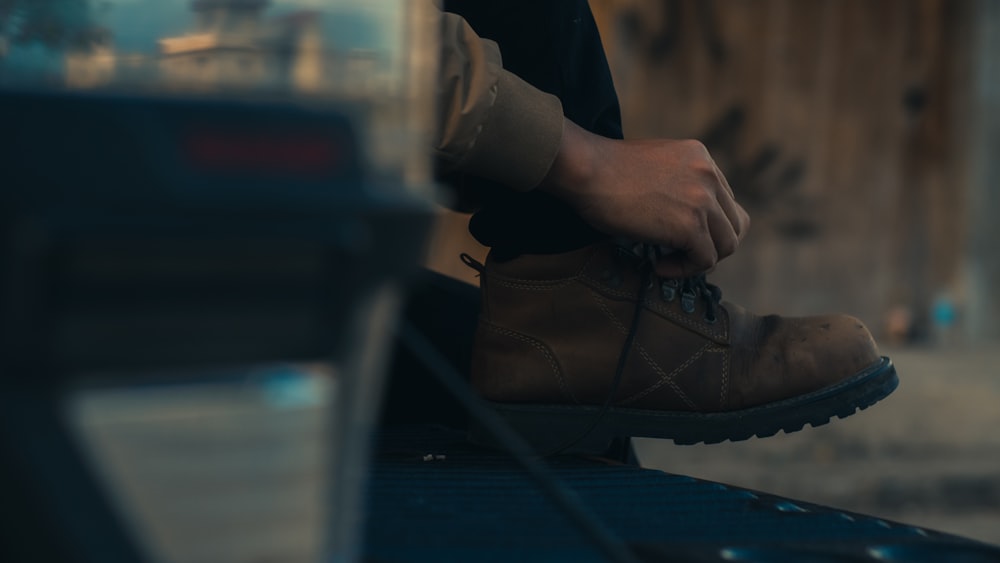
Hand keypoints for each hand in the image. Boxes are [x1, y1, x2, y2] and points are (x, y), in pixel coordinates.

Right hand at [540, 119, 749, 277]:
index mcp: (700, 157)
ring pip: (726, 245)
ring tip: (669, 261)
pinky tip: (659, 266)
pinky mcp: (690, 225)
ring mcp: (703, 199)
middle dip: (711, 244)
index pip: (726, 201)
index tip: (681, 237)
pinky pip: (705, 260)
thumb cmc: (603, 171)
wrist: (586, 169)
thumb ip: (674, 183)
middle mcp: (708, 175)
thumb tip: (676, 216)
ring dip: (699, 259)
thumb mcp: (652, 166)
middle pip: (735, 224)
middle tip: (681, 255)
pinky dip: (684, 269)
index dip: (708, 225)